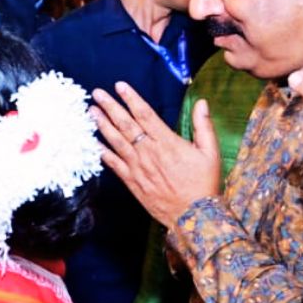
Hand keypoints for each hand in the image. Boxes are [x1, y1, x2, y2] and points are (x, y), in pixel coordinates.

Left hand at [90, 82, 221, 226]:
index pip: (145, 114)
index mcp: (168, 142)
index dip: (131, 98)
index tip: (120, 86)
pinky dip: (102, 152)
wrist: (194, 216)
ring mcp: (138, 167)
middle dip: (110, 107)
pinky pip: (113, 164)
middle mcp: (149, 152)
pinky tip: (92, 142)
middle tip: (97, 93)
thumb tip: (202, 102)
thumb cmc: (203, 184)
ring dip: (102, 125)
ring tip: (91, 111)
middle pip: (126, 124)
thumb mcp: (210, 152)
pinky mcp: (132, 182)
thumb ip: (203, 126)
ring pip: (116, 141)